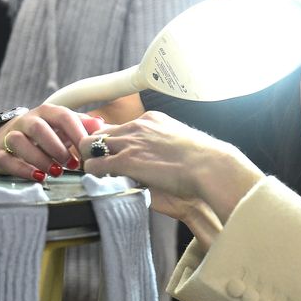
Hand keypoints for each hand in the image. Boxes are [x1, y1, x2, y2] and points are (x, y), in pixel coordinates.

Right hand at [0, 104, 104, 180]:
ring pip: (19, 142)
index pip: (63, 116)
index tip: (87, 149)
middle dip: (57, 147)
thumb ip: (83, 125)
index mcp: (46, 113)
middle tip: (72, 163)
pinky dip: (23, 169)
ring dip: (40, 158)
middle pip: (38, 128)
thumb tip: (101, 124)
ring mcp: (9, 136)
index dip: (77, 132)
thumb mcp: (65, 127)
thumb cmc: (47, 133)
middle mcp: (26, 121)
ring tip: (57, 171)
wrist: (9, 137)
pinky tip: (39, 177)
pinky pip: (6, 159)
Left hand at [80, 111, 263, 222]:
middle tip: (100, 164)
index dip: (112, 140)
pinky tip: (101, 180)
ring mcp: (130, 142)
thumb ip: (163, 146)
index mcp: (153, 120)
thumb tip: (157, 158)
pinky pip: (95, 165)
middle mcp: (137, 126)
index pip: (120, 126)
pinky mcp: (126, 160)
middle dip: (96, 148)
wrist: (210, 167)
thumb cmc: (203, 162)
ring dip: (91, 160)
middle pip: (100, 132)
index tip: (111, 150)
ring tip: (99, 173)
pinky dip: (93, 173)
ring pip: (90, 145)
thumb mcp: (181, 144)